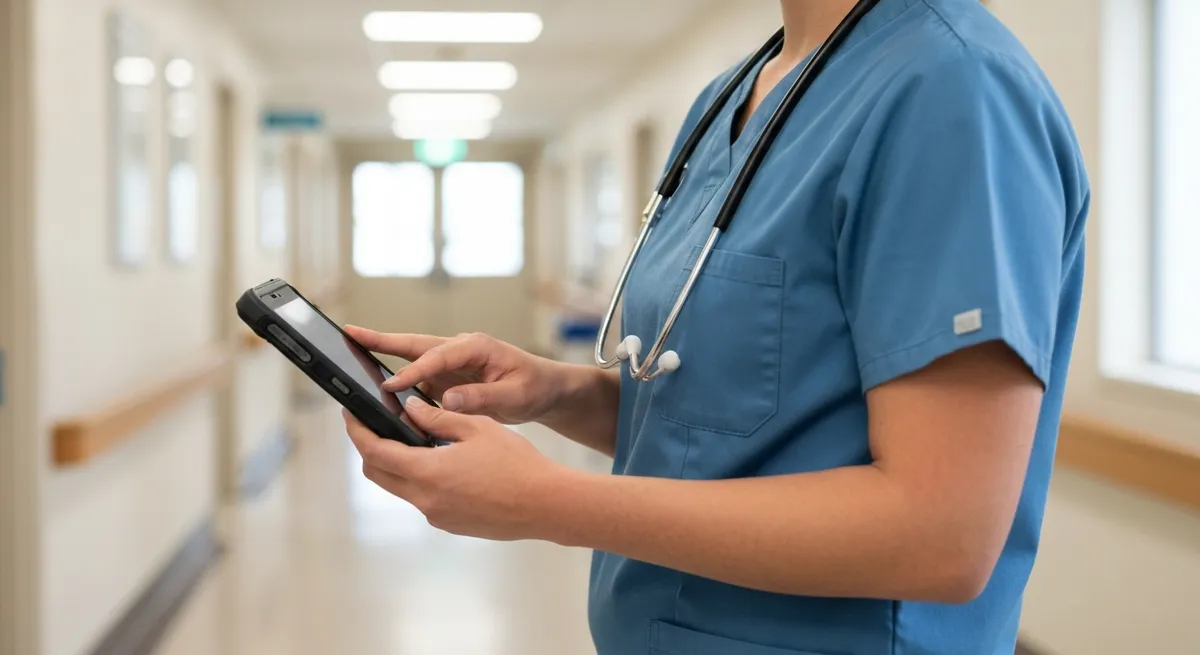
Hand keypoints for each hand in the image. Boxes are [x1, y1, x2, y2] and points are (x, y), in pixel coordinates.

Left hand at [343, 398, 569, 541]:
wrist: (545, 504)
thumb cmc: (516, 463)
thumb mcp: (477, 428)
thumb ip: (438, 417)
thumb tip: (409, 409)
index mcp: (427, 472)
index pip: (374, 451)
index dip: (357, 431)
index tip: (349, 413)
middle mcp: (424, 499)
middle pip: (377, 473)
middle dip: (368, 447)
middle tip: (372, 424)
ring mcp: (436, 516)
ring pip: (399, 487)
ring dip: (395, 463)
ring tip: (412, 438)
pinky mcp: (450, 524)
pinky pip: (422, 499)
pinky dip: (419, 478)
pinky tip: (440, 461)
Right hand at [344, 326, 573, 424]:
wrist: (546, 391)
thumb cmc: (535, 388)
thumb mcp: (515, 396)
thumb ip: (482, 398)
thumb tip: (448, 398)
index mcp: (476, 346)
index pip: (436, 357)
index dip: (412, 372)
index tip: (389, 386)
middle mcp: (459, 349)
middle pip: (414, 345)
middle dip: (381, 340)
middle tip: (349, 333)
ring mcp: (452, 363)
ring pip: (412, 360)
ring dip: (383, 359)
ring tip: (351, 356)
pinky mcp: (448, 379)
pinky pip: (419, 381)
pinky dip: (399, 384)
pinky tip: (379, 392)